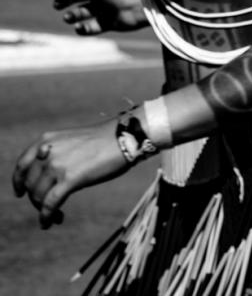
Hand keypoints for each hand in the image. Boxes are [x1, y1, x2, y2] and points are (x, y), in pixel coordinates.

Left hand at [12, 120, 131, 227]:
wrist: (125, 136)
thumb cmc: (105, 139)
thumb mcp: (73, 140)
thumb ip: (58, 154)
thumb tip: (52, 175)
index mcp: (46, 141)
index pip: (22, 165)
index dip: (18, 181)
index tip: (19, 192)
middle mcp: (47, 152)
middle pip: (30, 184)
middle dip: (35, 198)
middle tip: (46, 207)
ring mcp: (57, 165)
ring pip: (38, 195)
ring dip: (42, 209)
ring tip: (54, 217)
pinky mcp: (70, 179)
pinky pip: (50, 203)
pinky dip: (46, 215)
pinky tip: (49, 222)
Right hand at [52, 0, 145, 35]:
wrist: (138, 6)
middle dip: (64, 1)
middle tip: (57, 5)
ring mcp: (104, 8)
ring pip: (82, 12)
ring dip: (72, 15)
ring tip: (68, 18)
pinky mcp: (108, 22)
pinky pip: (92, 27)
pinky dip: (83, 28)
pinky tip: (80, 27)